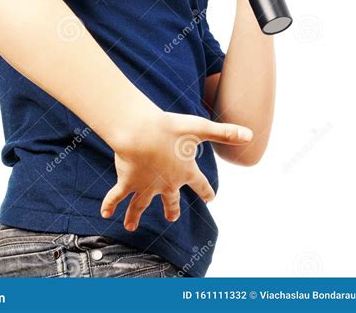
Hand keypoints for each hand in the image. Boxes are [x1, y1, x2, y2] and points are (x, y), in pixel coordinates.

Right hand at [100, 111, 252, 231]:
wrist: (141, 133)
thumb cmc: (170, 128)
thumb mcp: (200, 127)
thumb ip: (225, 132)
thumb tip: (250, 134)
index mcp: (185, 172)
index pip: (201, 184)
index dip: (207, 190)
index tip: (211, 198)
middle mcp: (166, 184)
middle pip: (170, 200)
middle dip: (171, 209)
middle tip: (171, 217)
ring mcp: (146, 186)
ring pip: (141, 205)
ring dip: (136, 216)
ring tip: (131, 226)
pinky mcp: (128, 182)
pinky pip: (117, 197)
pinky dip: (110, 205)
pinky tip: (105, 214)